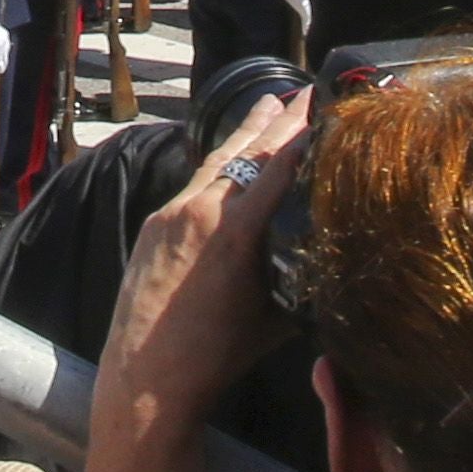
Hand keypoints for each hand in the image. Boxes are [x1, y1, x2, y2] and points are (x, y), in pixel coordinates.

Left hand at [107, 85, 304, 403]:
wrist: (146, 380)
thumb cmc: (216, 358)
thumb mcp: (273, 318)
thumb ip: (296, 278)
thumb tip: (326, 258)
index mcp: (235, 231)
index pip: (276, 166)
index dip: (301, 131)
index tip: (319, 102)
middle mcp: (201, 211)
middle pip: (245, 152)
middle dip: (275, 120)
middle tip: (301, 91)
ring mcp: (171, 214)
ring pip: (216, 162)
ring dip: (244, 134)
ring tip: (268, 105)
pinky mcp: (153, 225)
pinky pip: (193, 184)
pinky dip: (218, 165)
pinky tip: (230, 157)